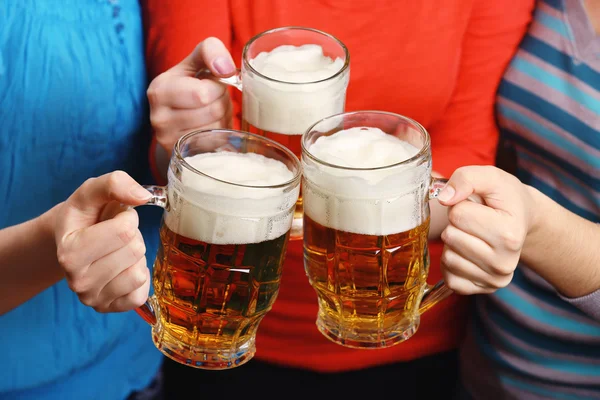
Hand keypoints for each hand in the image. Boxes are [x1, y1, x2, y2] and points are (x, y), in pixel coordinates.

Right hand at [54, 171, 151, 312]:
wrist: (73, 240)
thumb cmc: (85, 215)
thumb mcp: (92, 191)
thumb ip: (115, 183)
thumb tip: (143, 196)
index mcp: (69, 251)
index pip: (124, 231)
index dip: (127, 217)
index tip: (114, 218)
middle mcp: (77, 281)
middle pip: (135, 251)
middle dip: (132, 237)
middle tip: (115, 236)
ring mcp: (93, 299)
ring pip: (139, 272)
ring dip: (136, 257)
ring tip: (118, 251)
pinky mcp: (110, 309)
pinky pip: (142, 293)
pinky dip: (140, 277)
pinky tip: (123, 268)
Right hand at [147, 37, 235, 153]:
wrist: (177, 118)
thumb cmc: (192, 85)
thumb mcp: (197, 61)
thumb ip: (211, 51)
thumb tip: (225, 69)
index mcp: (160, 90)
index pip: (203, 93)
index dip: (218, 88)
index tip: (212, 84)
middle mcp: (158, 117)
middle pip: (212, 111)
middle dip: (222, 103)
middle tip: (214, 100)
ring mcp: (168, 140)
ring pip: (215, 129)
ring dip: (222, 119)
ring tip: (211, 113)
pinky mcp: (181, 155)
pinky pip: (213, 146)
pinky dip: (218, 136)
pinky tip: (209, 128)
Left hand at [437, 166, 536, 294]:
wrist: (522, 220)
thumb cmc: (504, 198)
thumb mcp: (490, 178)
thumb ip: (466, 178)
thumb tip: (444, 198)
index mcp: (509, 233)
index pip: (458, 214)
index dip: (461, 205)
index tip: (477, 206)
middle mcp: (505, 262)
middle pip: (451, 236)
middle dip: (455, 224)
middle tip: (473, 221)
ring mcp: (495, 280)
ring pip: (448, 257)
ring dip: (453, 243)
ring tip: (471, 235)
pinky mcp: (482, 290)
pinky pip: (449, 278)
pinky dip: (451, 263)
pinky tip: (467, 253)